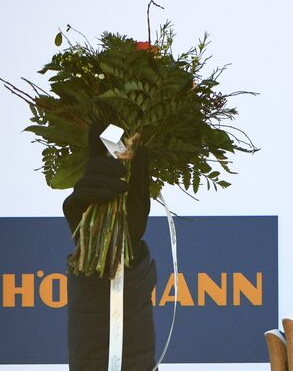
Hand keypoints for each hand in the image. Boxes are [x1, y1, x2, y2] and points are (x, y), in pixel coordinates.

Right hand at [61, 123, 150, 245]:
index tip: (99, 122)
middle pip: (93, 163)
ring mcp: (79, 194)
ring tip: (122, 190)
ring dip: (106, 181)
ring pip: (87, 177)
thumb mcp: (142, 196)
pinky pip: (80, 193)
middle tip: (123, 173)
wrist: (125, 248)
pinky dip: (96, 192)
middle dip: (108, 164)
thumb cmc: (132, 221)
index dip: (96, 138)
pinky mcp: (71, 207)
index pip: (97, 153)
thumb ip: (141, 173)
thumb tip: (143, 147)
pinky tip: (110, 196)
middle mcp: (90, 183)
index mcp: (105, 178)